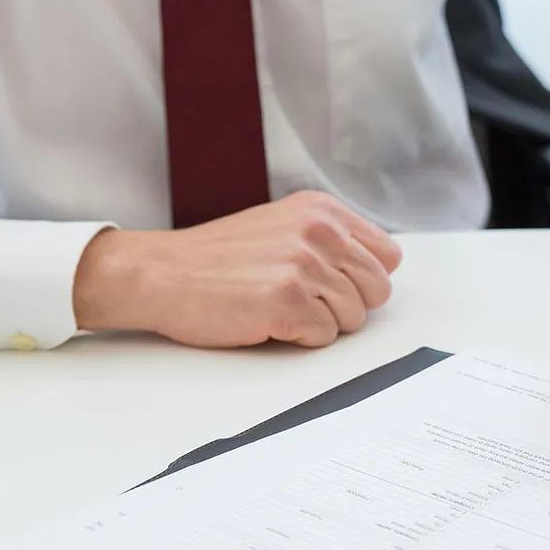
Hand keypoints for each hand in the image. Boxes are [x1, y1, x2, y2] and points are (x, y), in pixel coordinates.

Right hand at [72, 191, 402, 347]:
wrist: (161, 273)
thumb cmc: (217, 258)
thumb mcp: (282, 226)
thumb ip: (330, 240)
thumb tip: (374, 271)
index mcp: (323, 211)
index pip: (387, 257)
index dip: (364, 280)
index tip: (334, 284)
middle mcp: (320, 232)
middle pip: (377, 291)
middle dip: (348, 305)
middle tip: (305, 302)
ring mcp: (305, 265)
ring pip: (354, 318)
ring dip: (321, 323)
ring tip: (280, 307)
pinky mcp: (289, 301)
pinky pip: (325, 337)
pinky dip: (300, 338)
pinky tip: (268, 320)